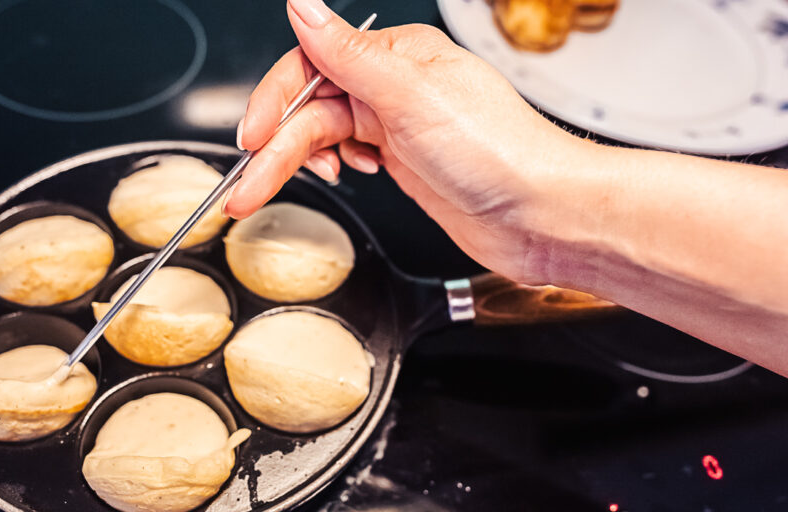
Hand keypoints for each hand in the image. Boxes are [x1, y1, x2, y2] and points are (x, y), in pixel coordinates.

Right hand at [226, 0, 590, 283]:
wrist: (541, 214)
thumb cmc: (500, 152)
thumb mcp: (412, 95)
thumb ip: (349, 55)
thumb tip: (304, 6)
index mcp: (397, 55)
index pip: (313, 64)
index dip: (276, 100)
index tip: (252, 136)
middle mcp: (395, 86)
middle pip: (312, 108)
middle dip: (275, 147)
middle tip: (246, 186)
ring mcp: (398, 126)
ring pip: (325, 137)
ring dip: (293, 165)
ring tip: (265, 194)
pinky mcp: (403, 162)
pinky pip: (347, 156)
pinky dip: (332, 167)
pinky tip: (340, 177)